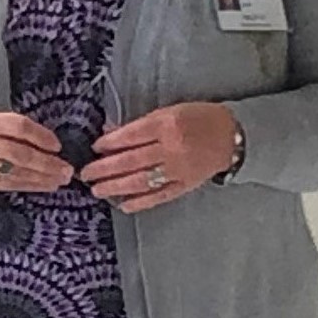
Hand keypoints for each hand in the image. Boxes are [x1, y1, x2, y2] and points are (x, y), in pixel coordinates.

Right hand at [0, 109, 71, 195]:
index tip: (57, 144)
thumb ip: (9, 126)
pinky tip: (47, 186)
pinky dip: (32, 186)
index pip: (19, 127)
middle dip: (47, 163)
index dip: (41, 136)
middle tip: (67, 168)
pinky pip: (12, 185)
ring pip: (19, 173)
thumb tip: (43, 139)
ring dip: (44, 178)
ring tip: (62, 179)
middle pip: (21, 154)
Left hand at [83, 102, 237, 213]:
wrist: (231, 137)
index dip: (110, 143)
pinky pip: (159, 196)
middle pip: (132, 160)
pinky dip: (140, 202)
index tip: (94, 148)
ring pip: (141, 181)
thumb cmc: (198, 118)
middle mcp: (172, 149)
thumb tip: (110, 132)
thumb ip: (140, 124)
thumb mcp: (169, 112)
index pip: (132, 136)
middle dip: (105, 168)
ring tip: (97, 190)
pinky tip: (123, 205)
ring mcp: (179, 170)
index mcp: (168, 125)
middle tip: (86, 174)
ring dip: (116, 187)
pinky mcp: (185, 186)